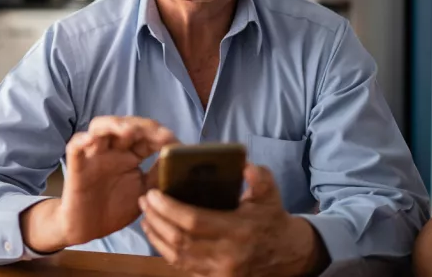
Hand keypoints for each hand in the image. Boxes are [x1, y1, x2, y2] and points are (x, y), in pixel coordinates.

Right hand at [20, 116, 175, 252]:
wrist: (88, 229)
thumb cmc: (115, 208)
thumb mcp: (145, 192)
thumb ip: (159, 176)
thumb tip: (181, 162)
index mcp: (130, 154)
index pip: (146, 135)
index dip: (159, 134)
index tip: (173, 142)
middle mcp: (112, 149)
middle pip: (124, 124)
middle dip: (142, 126)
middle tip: (157, 135)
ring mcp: (94, 155)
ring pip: (99, 127)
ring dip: (114, 125)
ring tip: (128, 131)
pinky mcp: (77, 166)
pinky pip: (75, 147)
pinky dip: (81, 140)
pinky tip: (90, 139)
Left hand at [139, 164, 328, 276]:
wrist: (287, 254)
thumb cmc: (271, 218)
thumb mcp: (270, 194)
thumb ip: (259, 177)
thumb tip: (244, 164)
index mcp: (239, 231)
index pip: (194, 221)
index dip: (169, 208)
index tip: (153, 193)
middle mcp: (227, 255)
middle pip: (180, 240)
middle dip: (156, 219)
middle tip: (144, 200)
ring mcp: (219, 271)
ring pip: (177, 256)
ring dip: (156, 235)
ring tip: (145, 215)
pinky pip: (182, 266)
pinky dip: (164, 249)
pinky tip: (156, 234)